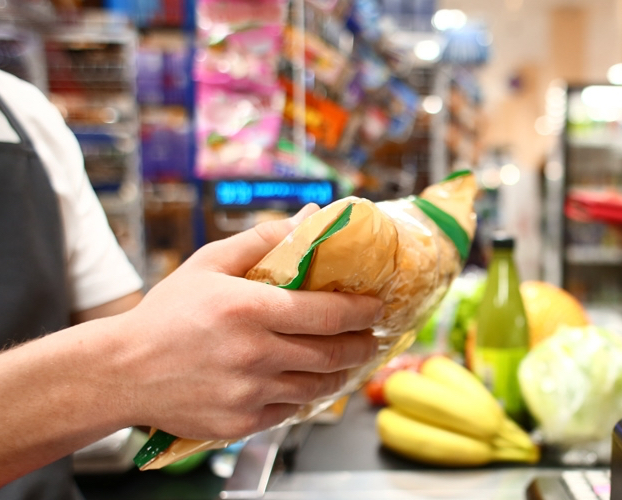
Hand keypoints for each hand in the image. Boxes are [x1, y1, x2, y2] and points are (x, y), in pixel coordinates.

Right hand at [111, 204, 382, 438]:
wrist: (121, 371)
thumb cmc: (166, 314)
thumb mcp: (209, 263)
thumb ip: (263, 239)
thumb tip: (311, 218)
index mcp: (248, 308)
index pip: (328, 313)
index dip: (361, 311)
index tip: (376, 306)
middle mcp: (253, 353)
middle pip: (332, 353)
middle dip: (362, 344)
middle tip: (371, 336)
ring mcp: (248, 393)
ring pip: (317, 387)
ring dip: (341, 373)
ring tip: (348, 359)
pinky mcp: (241, 423)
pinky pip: (290, 411)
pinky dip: (305, 396)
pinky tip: (309, 381)